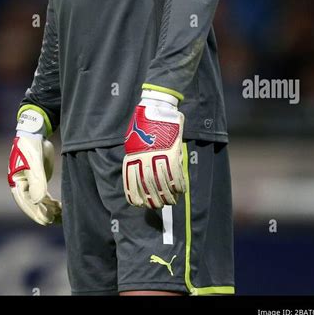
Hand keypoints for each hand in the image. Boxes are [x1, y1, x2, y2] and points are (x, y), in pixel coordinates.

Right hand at [7, 109, 61, 224]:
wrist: (35, 134)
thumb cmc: (31, 146)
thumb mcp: (35, 162)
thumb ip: (37, 180)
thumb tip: (38, 201)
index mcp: (17, 183)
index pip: (26, 202)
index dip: (36, 212)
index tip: (48, 219)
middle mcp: (22, 186)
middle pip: (32, 205)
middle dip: (44, 213)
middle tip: (56, 220)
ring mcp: (31, 185)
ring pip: (40, 202)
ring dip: (49, 209)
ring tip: (62, 215)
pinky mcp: (39, 182)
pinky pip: (45, 197)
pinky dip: (52, 203)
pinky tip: (60, 208)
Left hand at [123, 90, 184, 208]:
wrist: (156, 108)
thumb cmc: (144, 124)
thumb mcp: (133, 141)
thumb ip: (136, 157)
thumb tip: (137, 174)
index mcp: (133, 157)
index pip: (132, 184)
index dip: (136, 198)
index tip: (141, 205)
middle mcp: (145, 160)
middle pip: (149, 188)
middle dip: (155, 201)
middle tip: (159, 205)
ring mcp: (159, 157)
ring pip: (164, 184)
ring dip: (169, 196)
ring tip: (172, 201)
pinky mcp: (173, 153)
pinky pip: (177, 175)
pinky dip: (180, 185)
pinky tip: (181, 190)